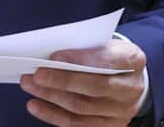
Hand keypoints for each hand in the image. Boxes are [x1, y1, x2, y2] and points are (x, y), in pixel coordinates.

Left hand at [21, 38, 146, 125]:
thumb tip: (51, 55)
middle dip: (61, 80)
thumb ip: (86, 47)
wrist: (129, 80)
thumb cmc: (111, 57)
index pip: (108, 60)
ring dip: (51, 96)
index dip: (81, 59)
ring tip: (30, 84)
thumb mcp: (107, 43)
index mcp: (133, 60)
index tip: (55, 56)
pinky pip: (77, 124)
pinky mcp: (108, 125)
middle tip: (37, 74)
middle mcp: (130, 88)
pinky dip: (52, 115)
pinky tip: (35, 105)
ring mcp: (121, 111)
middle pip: (94, 87)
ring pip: (81, 107)